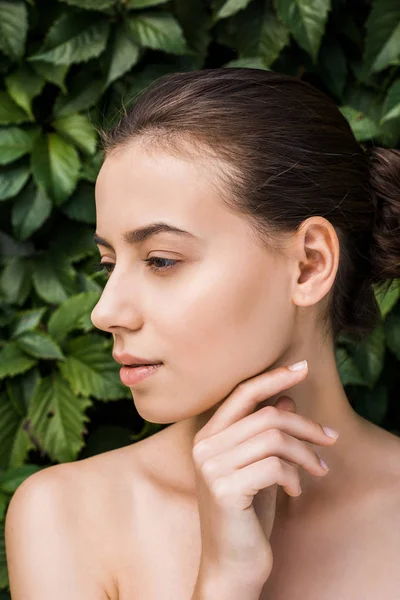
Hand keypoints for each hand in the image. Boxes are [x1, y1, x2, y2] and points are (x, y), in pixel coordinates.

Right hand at [191, 361, 337, 585]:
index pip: (242, 393)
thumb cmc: (246, 515)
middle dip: (306, 425)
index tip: (302, 368)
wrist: (231, 565)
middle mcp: (204, 446)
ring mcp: (211, 467)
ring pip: (274, 438)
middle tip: (330, 439)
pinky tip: (295, 492)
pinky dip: (295, 477)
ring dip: (306, 453)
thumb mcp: (260, 467)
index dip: (273, 377)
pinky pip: (274, 466)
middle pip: (266, 415)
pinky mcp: (224, 488)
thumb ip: (266, 433)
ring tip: (319, 470)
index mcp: (209, 436)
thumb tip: (285, 398)